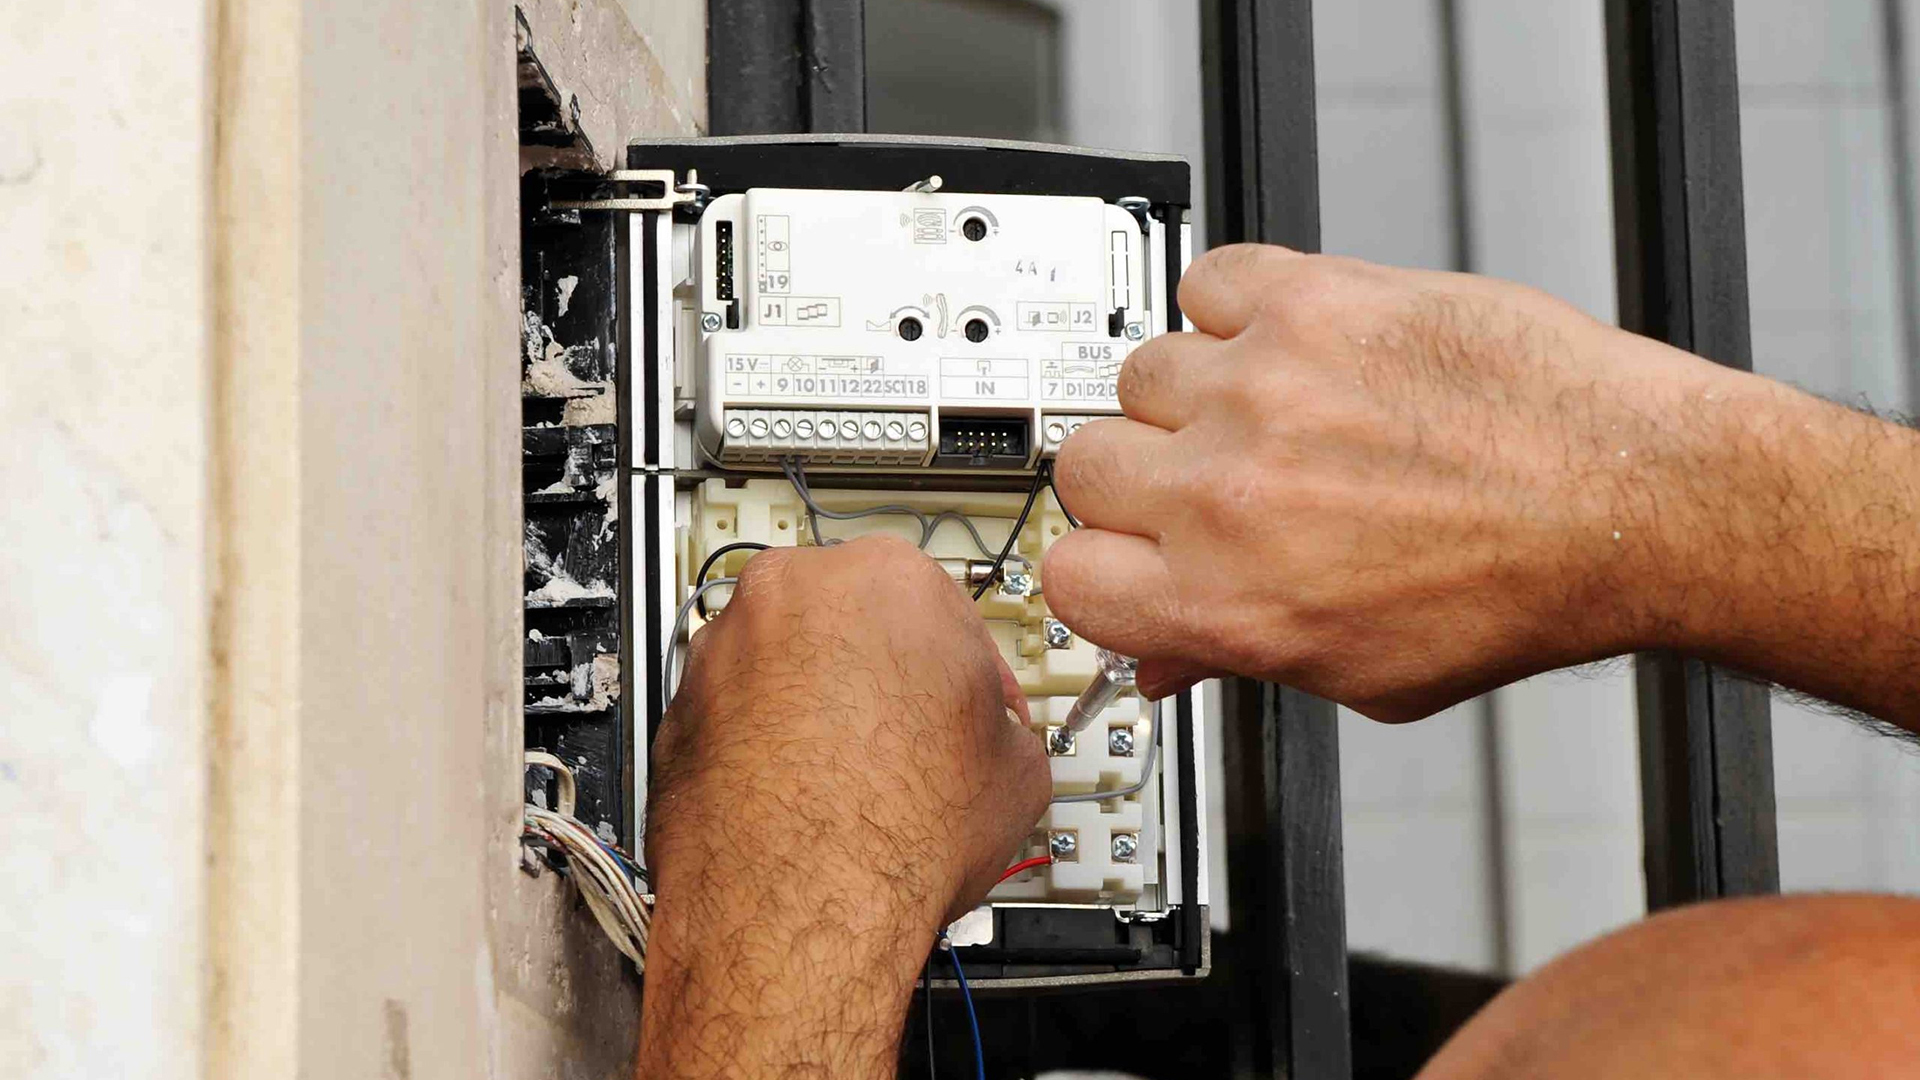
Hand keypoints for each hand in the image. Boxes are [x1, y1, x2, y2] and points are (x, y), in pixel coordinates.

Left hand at [638, 535, 1049, 1077]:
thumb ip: (1001, 722)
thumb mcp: (1019, 768)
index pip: (942, 610)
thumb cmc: (899, 830)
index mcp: (888, 577)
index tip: (966, 708)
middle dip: (877, 674)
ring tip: (848, 780)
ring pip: (782, 664)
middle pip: (850, 624)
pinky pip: (732, 716)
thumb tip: (996, 736)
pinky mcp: (676, 710)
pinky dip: (759, 746)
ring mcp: (723, 649)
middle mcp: (794, 593)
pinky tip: (795, 799)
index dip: (963, 671)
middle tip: (905, 740)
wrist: (799, 907)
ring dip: (812, 706)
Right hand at [1044, 243, 1764, 721]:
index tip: (1128, 550)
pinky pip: (1207, 280)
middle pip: (1088, 467)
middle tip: (1205, 479)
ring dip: (1193, 392)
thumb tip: (1162, 659)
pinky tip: (1291, 342)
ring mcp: (1262, 391)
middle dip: (1139, 479)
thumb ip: (1237, 658)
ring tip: (1272, 407)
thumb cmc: (1519, 591)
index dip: (1100, 566)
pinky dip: (1236, 305)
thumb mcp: (1361, 676)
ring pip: (1141, 370)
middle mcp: (1228, 497)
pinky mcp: (1311, 302)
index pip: (1069, 578)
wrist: (1630, 498)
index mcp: (1228, 604)